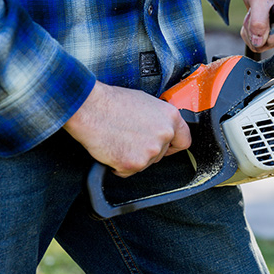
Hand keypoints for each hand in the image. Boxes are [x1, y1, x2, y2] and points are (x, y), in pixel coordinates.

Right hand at [64, 81, 191, 177]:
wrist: (89, 108)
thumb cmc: (112, 102)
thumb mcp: (146, 102)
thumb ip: (159, 119)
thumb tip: (161, 129)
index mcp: (170, 117)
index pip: (184, 141)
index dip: (174, 146)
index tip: (167, 148)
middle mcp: (164, 134)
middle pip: (161, 154)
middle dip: (147, 150)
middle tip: (130, 137)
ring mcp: (150, 151)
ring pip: (145, 163)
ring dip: (132, 157)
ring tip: (119, 138)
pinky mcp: (133, 164)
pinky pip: (127, 171)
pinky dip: (118, 165)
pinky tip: (112, 148)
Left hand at [239, 0, 273, 52]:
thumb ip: (259, 20)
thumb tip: (259, 42)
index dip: (266, 32)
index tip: (262, 14)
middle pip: (269, 44)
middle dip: (255, 30)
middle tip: (255, 11)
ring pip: (260, 45)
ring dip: (250, 30)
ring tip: (254, 12)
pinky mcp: (270, 33)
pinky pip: (256, 43)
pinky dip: (249, 32)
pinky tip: (252, 18)